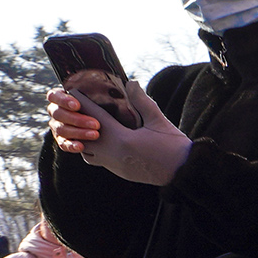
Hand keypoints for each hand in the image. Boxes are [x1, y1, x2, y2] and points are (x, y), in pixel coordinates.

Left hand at [56, 81, 191, 186]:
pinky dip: (92, 149)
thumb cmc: (174, 147)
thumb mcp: (159, 122)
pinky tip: (100, 141)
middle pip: (83, 135)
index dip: (83, 104)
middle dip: (78, 120)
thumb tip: (131, 83)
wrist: (184, 174)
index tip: (73, 92)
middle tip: (76, 108)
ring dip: (83, 138)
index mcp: (122, 139)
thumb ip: (143, 102)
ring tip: (86, 125)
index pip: (95, 117)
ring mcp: (114, 164)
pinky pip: (96, 160)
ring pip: (86, 150)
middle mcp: (113, 153)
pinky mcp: (118, 172)